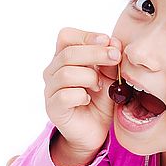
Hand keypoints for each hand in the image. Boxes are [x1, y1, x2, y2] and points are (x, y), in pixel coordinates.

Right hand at [43, 28, 121, 158]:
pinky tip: (87, 100)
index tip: (108, 42)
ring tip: (99, 86)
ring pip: (66, 73)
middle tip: (116, 57)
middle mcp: (53, 72)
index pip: (66, 36)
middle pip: (68, 53)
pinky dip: (82, 96)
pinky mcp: (52, 108)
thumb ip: (109, 59)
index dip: (87, 36)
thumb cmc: (100, 100)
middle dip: (96, 53)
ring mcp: (50, 90)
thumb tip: (112, 43)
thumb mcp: (110, 75)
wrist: (95, 130)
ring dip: (90, 77)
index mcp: (64, 58)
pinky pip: (65, 95)